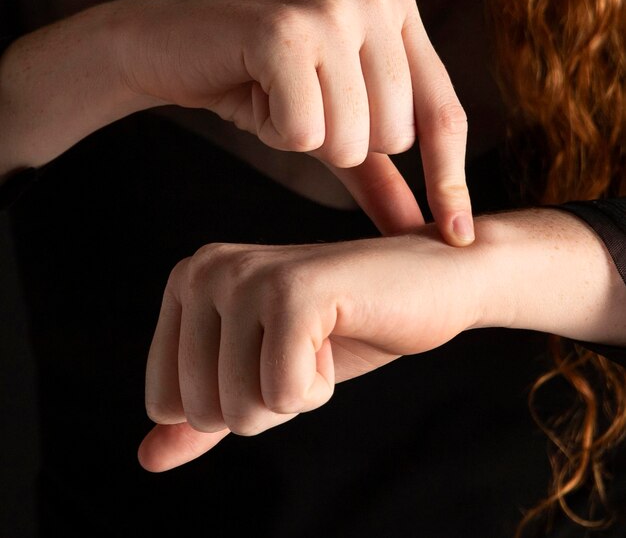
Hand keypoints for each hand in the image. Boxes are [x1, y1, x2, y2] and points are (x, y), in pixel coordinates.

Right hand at [121, 0, 472, 241]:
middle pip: (397, 135)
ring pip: (353, 138)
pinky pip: (305, 132)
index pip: (444, 115)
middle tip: (304, 109)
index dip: (450, 182)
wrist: (174, 50)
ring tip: (279, 99)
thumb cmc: (263, 87)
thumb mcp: (336, 132)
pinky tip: (257, 95)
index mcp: (401, 13)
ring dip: (309, 140)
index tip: (456, 239)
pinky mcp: (286, 30)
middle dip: (345, 146)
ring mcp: (332, 7)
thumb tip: (425, 232)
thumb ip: (384, 178)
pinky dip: (277, 132)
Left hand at [138, 228, 480, 471]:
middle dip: (266, 400)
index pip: (165, 400)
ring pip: (241, 409)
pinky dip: (319, 386)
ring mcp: (246, 277)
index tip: (272, 354)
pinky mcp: (292, 293)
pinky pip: (284, 394)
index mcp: (188, 282)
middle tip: (303, 347)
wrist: (427, 285)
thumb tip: (146, 458)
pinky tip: (337, 335)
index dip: (232, 401)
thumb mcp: (261, 375)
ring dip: (295, 394)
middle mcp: (205, 269)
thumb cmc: (343, 330)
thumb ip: (202, 417)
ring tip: (320, 339)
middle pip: (202, 410)